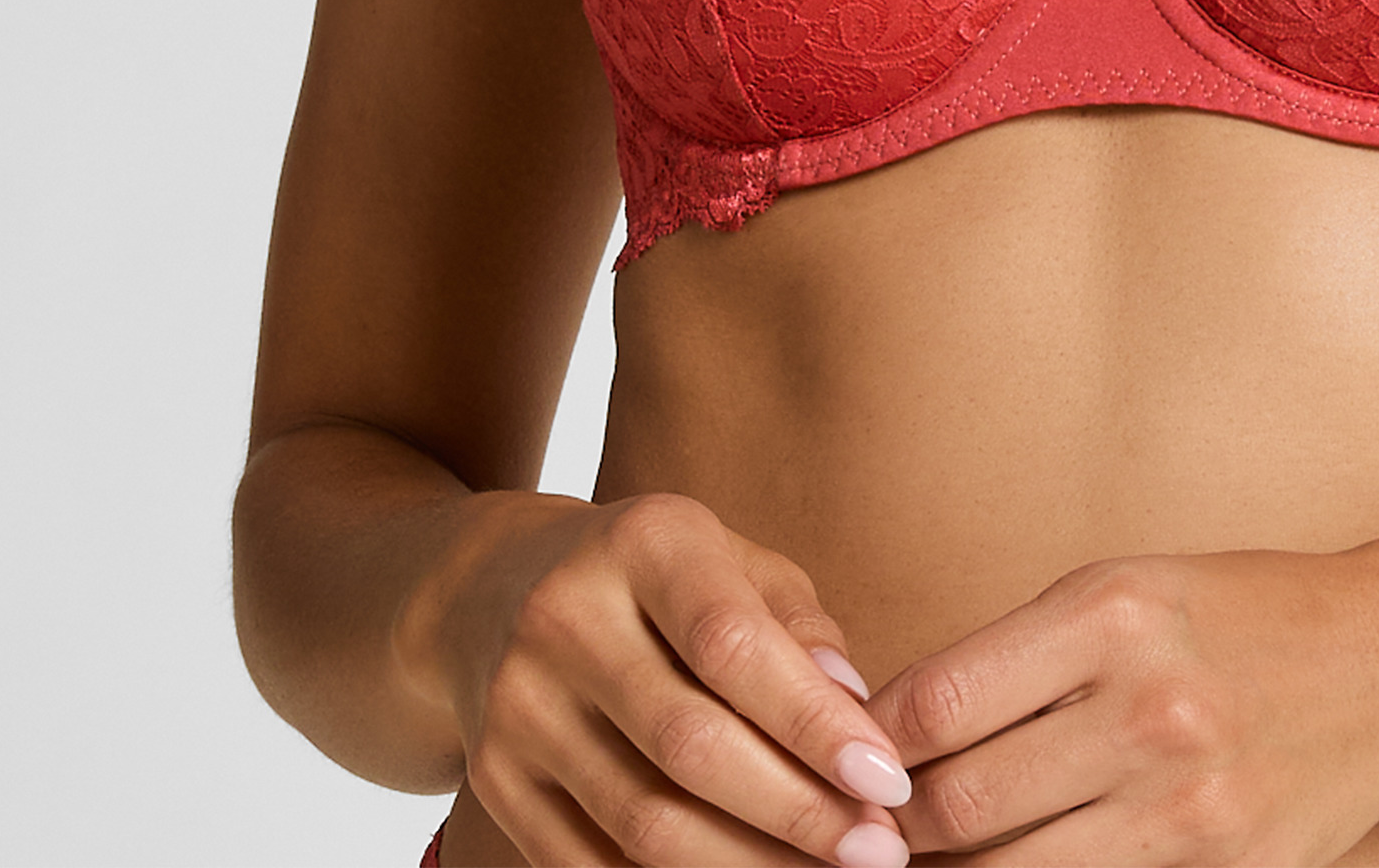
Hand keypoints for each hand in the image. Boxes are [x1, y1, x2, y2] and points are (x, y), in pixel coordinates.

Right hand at [410, 487, 918, 865]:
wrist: (491, 590)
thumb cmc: (655, 577)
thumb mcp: (731, 560)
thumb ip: (797, 624)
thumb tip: (855, 707)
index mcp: (643, 542)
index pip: (732, 645)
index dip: (813, 722)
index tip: (887, 780)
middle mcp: (567, 619)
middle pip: (690, 746)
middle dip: (796, 813)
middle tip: (878, 853)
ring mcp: (520, 707)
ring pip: (642, 821)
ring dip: (748, 865)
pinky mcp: (496, 782)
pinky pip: (593, 864)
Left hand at [864, 549, 1378, 865]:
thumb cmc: (1245, 615)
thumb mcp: (1129, 591)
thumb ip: (1019, 657)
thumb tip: (893, 734)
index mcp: (1115, 613)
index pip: (938, 704)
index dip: (871, 747)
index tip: (850, 761)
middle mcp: (1150, 708)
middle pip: (960, 806)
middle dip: (897, 829)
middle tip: (872, 830)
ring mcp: (1190, 805)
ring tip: (938, 854)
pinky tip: (1031, 863)